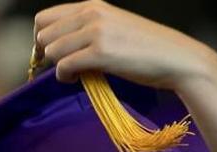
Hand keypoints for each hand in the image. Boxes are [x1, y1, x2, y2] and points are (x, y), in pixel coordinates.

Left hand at [33, 0, 216, 91]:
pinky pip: (63, 66)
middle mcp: (92, 13)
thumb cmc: (144, 48)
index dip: (40, 39)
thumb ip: (85, 29)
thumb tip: (51, 48)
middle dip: (46, 54)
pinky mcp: (101, 52)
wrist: (176, 58)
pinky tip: (78, 79)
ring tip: (76, 72)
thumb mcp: (112, 27)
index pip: (44, 18)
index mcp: (93, 5)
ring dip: (57, 67)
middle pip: (43, 35)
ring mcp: (96, 31)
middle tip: (62, 66)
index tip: (48, 54)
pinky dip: (65, 77)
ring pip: (51, 51)